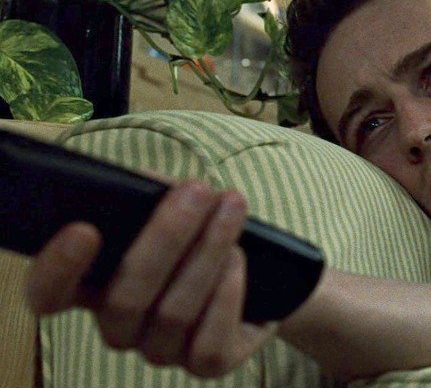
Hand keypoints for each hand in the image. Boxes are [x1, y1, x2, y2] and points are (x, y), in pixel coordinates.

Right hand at [24, 179, 276, 377]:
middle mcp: (120, 325)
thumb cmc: (202, 226)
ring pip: (173, 314)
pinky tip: (239, 260)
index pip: (49, 294)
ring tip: (232, 207)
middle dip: (167, 237)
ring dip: (208, 252)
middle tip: (198, 190)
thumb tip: (143, 185)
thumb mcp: (169, 200)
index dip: (57, 269)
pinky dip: (227, 296)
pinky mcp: (206, 363)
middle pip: (125, 299)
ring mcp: (161, 349)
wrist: (264, 267)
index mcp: (94, 284)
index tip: (84, 229)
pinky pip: (209, 346)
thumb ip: (146, 194)